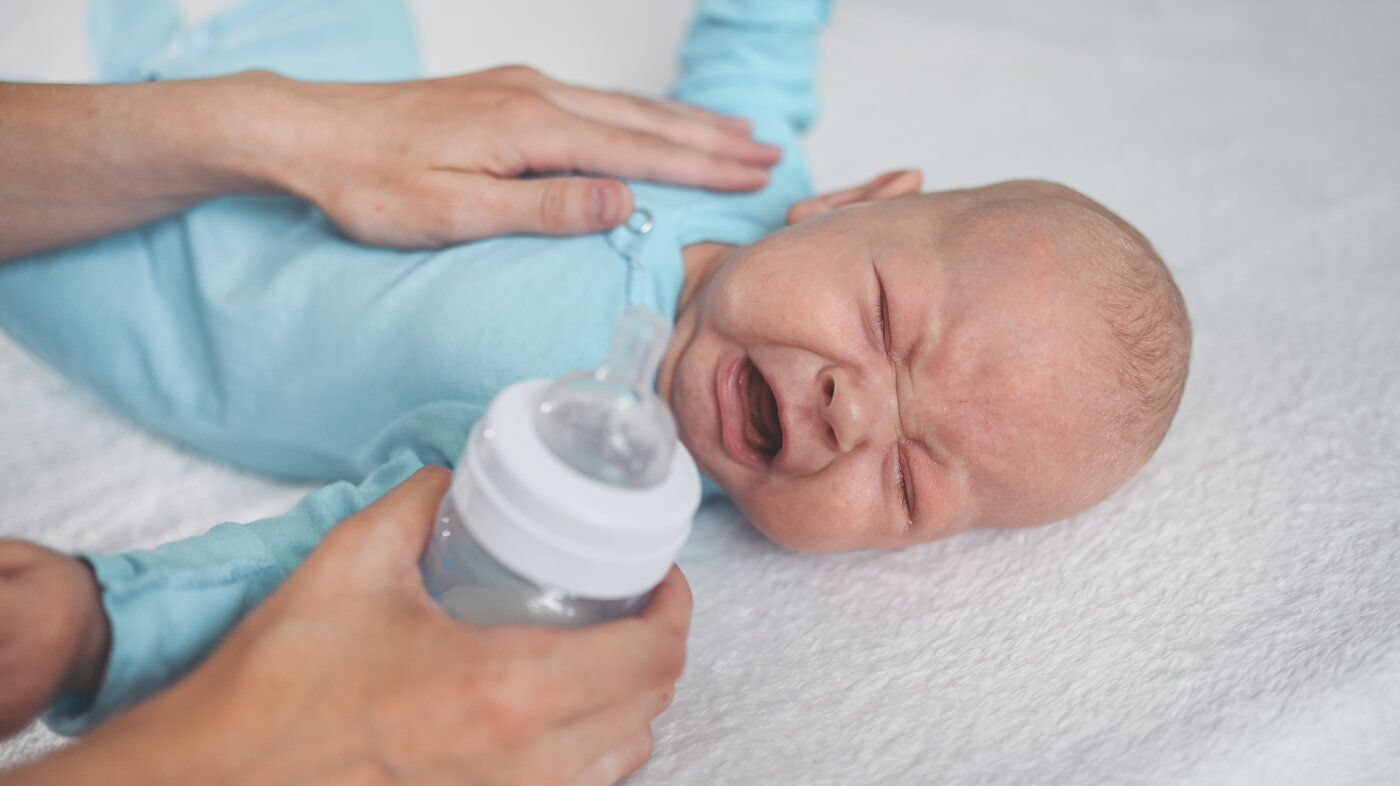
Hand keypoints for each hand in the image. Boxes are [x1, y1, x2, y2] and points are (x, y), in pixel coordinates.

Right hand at [4, 467, 691, 785]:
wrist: (219, 778)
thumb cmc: (278, 683)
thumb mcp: (351, 562)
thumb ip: (420, 501)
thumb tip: (458, 476)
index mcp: (508, 692)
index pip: (650, 656)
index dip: (674, 607)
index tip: (660, 576)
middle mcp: (527, 764)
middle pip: (651, 705)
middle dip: (660, 646)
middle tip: (636, 602)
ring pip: (625, 756)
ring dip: (634, 700)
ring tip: (607, 651)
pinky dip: (597, 748)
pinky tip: (564, 712)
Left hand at [264, 65, 780, 245]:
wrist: (307, 131)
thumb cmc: (369, 182)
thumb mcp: (453, 213)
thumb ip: (542, 206)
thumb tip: (621, 199)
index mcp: (530, 129)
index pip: (638, 151)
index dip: (701, 166)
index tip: (753, 175)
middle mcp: (535, 95)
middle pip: (643, 119)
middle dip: (711, 138)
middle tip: (768, 152)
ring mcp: (520, 86)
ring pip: (622, 104)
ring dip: (682, 120)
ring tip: (734, 131)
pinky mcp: (503, 91)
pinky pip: (593, 100)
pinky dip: (638, 112)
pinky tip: (650, 118)